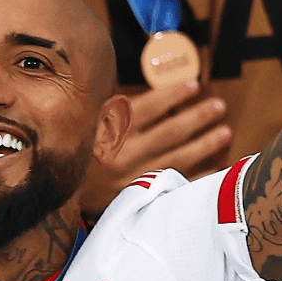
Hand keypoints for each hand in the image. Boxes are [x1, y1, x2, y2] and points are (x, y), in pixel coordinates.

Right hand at [80, 79, 231, 215]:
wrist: (57, 192)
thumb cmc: (76, 151)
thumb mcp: (85, 123)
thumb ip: (114, 109)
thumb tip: (150, 90)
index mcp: (108, 131)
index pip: (147, 108)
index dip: (172, 95)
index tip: (192, 83)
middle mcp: (123, 154)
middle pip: (169, 133)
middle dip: (197, 117)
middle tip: (218, 106)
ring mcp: (133, 178)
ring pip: (177, 159)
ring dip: (204, 145)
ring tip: (224, 132)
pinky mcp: (139, 197)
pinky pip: (176, 186)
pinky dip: (198, 178)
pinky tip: (216, 167)